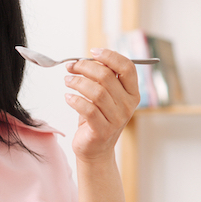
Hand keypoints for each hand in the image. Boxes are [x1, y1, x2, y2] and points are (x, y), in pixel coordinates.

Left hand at [64, 48, 140, 162]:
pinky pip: (87, 109)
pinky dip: (74, 100)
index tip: (92, 52)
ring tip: (67, 80)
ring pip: (96, 92)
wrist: (95, 149)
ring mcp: (117, 119)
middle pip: (107, 77)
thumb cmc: (98, 117)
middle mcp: (128, 106)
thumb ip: (103, 78)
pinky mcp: (102, 131)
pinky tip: (68, 97)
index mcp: (132, 93)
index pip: (127, 68)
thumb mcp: (105, 96)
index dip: (110, 56)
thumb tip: (85, 59)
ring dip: (77, 82)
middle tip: (71, 66)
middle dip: (85, 67)